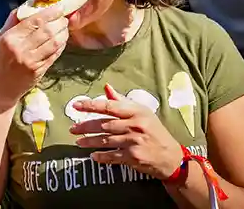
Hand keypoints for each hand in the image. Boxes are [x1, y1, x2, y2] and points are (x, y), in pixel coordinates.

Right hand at [0, 5, 68, 105]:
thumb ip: (13, 21)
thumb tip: (29, 4)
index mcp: (9, 39)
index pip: (35, 21)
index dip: (50, 12)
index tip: (59, 7)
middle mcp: (20, 50)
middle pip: (47, 30)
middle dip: (60, 22)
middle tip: (64, 17)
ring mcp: (31, 62)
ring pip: (54, 43)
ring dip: (63, 33)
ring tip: (65, 27)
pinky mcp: (38, 72)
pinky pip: (54, 55)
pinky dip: (61, 45)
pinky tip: (62, 40)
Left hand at [69, 84, 183, 179]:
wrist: (171, 156)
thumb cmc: (154, 131)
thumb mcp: (142, 112)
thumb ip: (122, 101)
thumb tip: (106, 87)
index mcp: (135, 111)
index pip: (109, 106)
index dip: (90, 105)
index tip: (76, 105)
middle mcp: (135, 125)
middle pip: (104, 124)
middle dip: (86, 127)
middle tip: (72, 129)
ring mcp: (134, 141)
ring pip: (106, 140)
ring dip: (90, 142)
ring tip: (78, 142)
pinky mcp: (134, 157)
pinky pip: (112, 156)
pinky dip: (101, 157)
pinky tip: (93, 156)